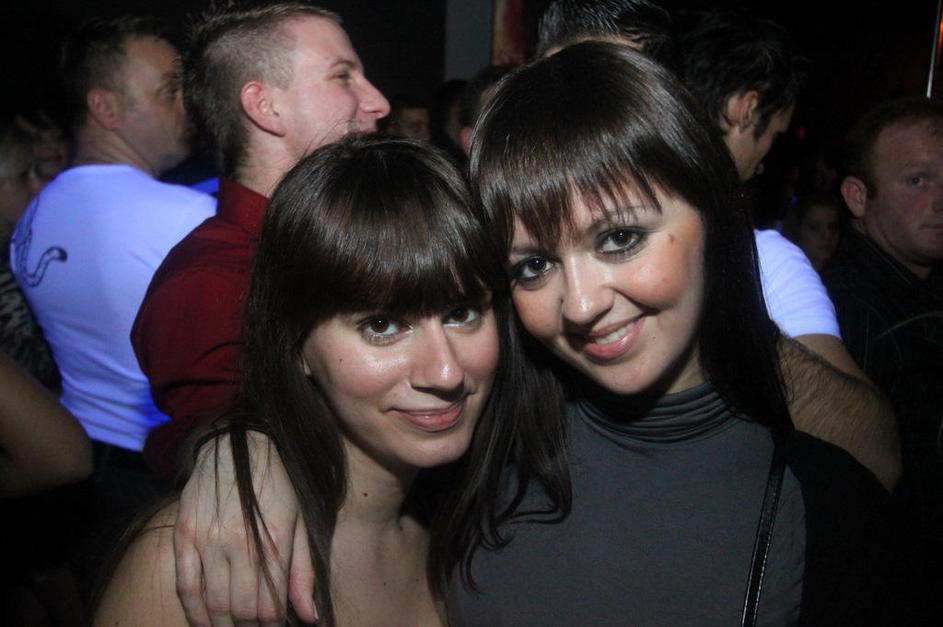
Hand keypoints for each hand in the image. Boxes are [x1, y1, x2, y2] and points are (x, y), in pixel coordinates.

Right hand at [173, 431, 317, 625]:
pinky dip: (195, 613)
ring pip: (214, 603)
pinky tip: (205, 624)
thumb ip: (303, 571)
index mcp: (273, 539)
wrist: (239, 442)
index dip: (273, 625)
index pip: (271, 605)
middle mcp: (239, 541)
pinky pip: (186, 586)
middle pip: (242, 608)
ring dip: (224, 625)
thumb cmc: (278, 483)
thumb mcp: (300, 521)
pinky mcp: (185, 534)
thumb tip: (310, 616)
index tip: (276, 626)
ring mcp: (208, 539)